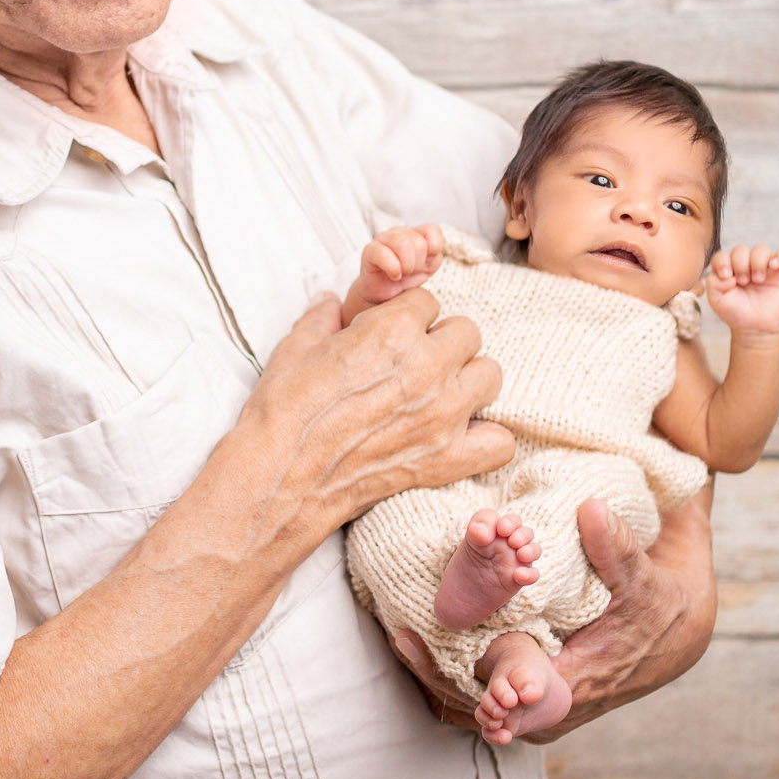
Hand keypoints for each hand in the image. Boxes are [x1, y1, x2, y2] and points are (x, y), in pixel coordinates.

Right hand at [236, 288, 514, 546]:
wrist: (279, 476)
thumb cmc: (282, 412)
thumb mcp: (295, 349)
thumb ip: (321, 319)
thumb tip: (329, 302)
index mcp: (391, 329)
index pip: (428, 302)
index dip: (409, 318)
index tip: (394, 336)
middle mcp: (426, 367)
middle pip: (467, 333)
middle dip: (444, 343)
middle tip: (417, 363)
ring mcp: (441, 415)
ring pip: (490, 375)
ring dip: (468, 380)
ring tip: (441, 394)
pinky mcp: (445, 460)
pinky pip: (499, 442)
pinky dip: (486, 438)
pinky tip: (460, 437)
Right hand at [357, 224, 444, 306]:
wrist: (382, 296)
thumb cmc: (404, 280)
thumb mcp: (425, 272)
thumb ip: (433, 261)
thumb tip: (434, 257)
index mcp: (415, 233)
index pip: (431, 230)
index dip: (434, 249)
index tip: (427, 264)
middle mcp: (399, 232)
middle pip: (419, 242)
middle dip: (418, 263)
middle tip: (411, 273)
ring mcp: (383, 238)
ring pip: (402, 243)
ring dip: (406, 266)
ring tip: (403, 275)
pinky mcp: (369, 250)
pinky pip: (383, 254)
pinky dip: (393, 268)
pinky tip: (394, 276)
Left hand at [388, 486, 715, 738]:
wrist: (678, 626)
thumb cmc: (661, 603)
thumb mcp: (645, 575)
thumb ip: (615, 547)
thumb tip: (590, 510)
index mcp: (580, 684)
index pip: (520, 702)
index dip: (483, 688)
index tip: (444, 659)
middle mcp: (556, 704)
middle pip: (488, 709)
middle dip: (445, 679)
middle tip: (404, 641)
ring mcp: (542, 700)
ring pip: (481, 704)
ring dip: (442, 678)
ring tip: (402, 642)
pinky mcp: (534, 689)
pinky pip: (485, 691)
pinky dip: (454, 675)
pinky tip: (420, 648)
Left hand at [706, 244, 778, 336]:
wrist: (756, 328)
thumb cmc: (736, 313)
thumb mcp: (716, 299)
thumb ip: (712, 282)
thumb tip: (728, 273)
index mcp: (729, 269)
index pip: (723, 255)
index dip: (723, 262)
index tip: (727, 277)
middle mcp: (747, 265)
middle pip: (741, 250)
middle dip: (740, 264)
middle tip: (743, 282)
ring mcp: (765, 268)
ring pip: (762, 249)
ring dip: (757, 262)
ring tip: (757, 280)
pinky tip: (773, 267)